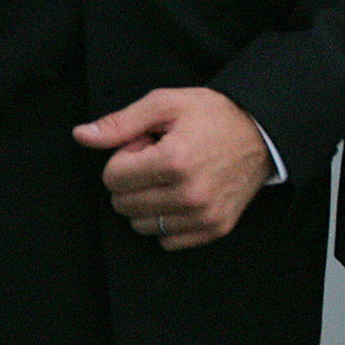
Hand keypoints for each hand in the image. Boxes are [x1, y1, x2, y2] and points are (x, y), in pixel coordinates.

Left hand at [73, 87, 274, 249]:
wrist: (263, 132)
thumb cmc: (213, 114)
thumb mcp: (167, 103)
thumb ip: (121, 122)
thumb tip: (81, 135)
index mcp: (174, 160)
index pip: (112, 177)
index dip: (125, 155)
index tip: (147, 144)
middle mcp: (189, 194)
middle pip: (122, 204)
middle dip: (133, 180)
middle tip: (160, 158)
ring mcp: (203, 215)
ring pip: (141, 225)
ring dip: (148, 202)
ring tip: (172, 176)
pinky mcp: (214, 229)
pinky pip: (166, 240)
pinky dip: (168, 220)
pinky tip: (183, 194)